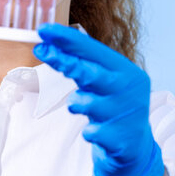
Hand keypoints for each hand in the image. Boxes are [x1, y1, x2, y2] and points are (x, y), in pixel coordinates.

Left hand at [33, 23, 163, 175]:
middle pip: (90, 72)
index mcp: (126, 71)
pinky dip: (89, 131)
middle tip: (40, 50)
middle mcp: (130, 89)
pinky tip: (97, 132)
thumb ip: (80, 64)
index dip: (67, 39)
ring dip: (77, 103)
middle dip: (63, 61)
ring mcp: (126, 114)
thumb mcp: (101, 80)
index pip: (94, 50)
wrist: (134, 145)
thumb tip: (46, 44)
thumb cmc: (111, 105)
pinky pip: (91, 132)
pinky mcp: (120, 138)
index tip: (43, 29)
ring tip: (82, 107)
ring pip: (86, 103)